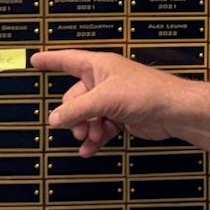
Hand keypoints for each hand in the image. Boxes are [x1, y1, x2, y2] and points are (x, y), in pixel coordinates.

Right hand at [33, 49, 194, 156]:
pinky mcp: (120, 117)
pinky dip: (95, 139)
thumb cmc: (147, 93)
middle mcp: (104, 81)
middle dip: (75, 116)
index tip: (35, 60)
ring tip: (90, 139)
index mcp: (99, 66)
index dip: (51, 60)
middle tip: (79, 128)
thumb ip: (77, 110)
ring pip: (86, 116)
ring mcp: (112, 100)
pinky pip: (99, 128)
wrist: (173, 112)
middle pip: (74, 98)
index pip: (68, 60)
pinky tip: (91, 149)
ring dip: (85, 130)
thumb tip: (56, 119)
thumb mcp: (105, 100)